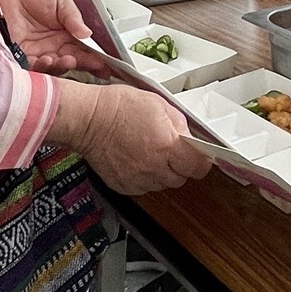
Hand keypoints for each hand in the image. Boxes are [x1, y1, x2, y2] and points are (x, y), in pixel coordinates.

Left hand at [0, 0, 97, 72]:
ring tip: (66, 59)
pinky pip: (33, 69)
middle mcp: (53, 47)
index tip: (104, 64)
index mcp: (66, 35)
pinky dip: (42, 68)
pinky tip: (47, 59)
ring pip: (54, 68)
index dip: (94, 58)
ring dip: (62, 67)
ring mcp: (38, 54)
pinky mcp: (21, 58)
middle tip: (88, 63)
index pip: (83, 50)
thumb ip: (73, 16)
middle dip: (82, 65)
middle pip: (71, 62)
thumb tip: (87, 33)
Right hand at [75, 84, 212, 193]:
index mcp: (167, 146)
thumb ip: (179, 124)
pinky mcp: (124, 185)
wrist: (89, 119)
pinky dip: (144, 177)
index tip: (198, 157)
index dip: (200, 161)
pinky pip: (143, 187)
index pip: (198, 167)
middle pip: (181, 178)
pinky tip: (137, 160)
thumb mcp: (159, 104)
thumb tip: (189, 137)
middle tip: (170, 151)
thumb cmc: (119, 107)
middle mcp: (154, 167)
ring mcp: (138, 179)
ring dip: (162, 172)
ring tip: (150, 153)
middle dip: (180, 166)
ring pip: (162, 184)